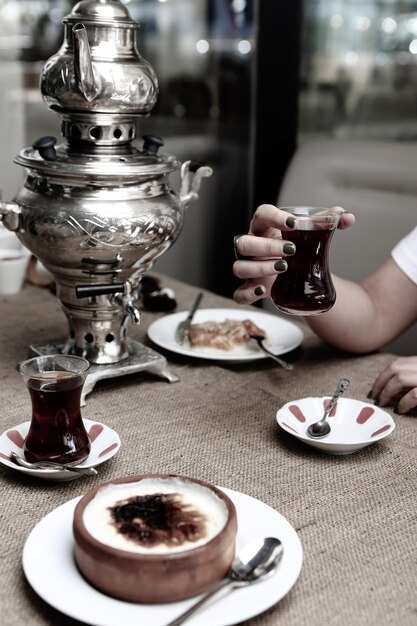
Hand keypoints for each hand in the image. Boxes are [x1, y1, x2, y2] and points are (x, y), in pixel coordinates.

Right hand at [232, 204, 353, 304]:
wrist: (299, 272)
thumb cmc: (301, 246)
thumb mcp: (314, 233)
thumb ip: (330, 222)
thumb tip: (347, 218)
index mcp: (264, 227)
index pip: (261, 215)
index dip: (273, 217)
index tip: (293, 223)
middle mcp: (251, 247)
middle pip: (244, 243)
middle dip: (266, 246)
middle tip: (292, 250)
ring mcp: (248, 268)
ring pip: (239, 267)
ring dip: (260, 267)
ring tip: (284, 268)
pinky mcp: (250, 288)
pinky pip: (239, 293)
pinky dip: (247, 293)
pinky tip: (263, 291)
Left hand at [370, 356, 416, 413]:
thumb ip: (408, 380)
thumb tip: (389, 390)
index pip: (398, 363)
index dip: (383, 375)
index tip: (376, 387)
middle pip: (395, 368)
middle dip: (380, 382)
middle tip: (374, 396)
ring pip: (400, 379)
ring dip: (387, 392)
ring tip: (383, 403)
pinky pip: (413, 395)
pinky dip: (403, 403)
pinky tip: (400, 410)